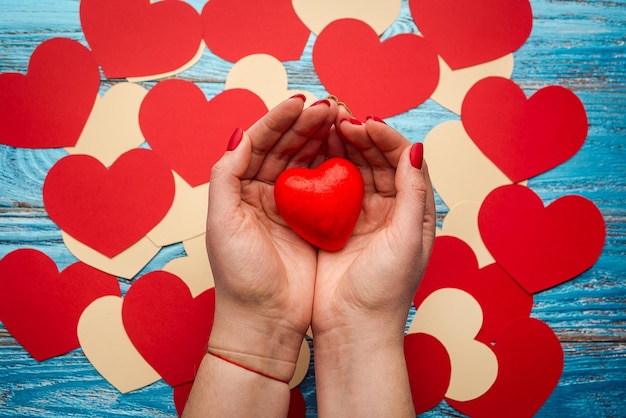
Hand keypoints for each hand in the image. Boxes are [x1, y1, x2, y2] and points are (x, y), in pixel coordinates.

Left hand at [205, 96, 337, 380]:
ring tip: (341, 119)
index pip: (259, 143)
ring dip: (322, 138)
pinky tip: (349, 149)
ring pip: (307, 161)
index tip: (301, 102)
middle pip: (285, 147)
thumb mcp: (223, 223)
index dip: (278, 120)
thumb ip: (225, 176)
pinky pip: (326, 185)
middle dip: (305, 124)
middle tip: (329, 106)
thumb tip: (240, 134)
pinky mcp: (313, 222)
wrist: (266, 321)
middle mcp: (263, 192)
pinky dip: (336, 165)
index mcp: (239, 189)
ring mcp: (290, 206)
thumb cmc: (240, 276)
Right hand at [311, 109, 435, 415]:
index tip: (363, 122)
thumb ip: (414, 193)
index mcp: (412, 210)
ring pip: (350, 168)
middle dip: (359, 135)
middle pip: (374, 159)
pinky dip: (320, 167)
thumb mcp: (408, 239)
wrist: (353, 328)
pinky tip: (308, 153)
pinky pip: (327, 187)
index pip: (402, 160)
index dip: (384, 137)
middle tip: (338, 118)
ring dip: (338, 146)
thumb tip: (417, 148)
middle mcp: (387, 208)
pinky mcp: (332, 225)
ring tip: (323, 127)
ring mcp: (358, 215)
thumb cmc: (385, 289)